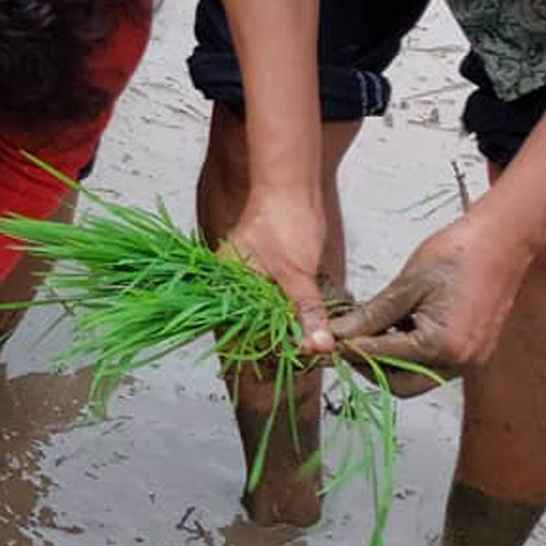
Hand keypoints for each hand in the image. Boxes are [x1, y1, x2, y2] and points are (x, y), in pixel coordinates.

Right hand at [219, 189, 332, 353]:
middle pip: (258, 323)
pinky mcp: (272, 269)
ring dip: (293, 324)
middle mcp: (235, 282)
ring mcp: (253, 275)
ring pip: (272, 311)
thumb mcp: (297, 275)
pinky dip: (297, 309)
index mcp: (226, 284)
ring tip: (316, 339)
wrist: (294, 184)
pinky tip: (313, 319)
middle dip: (283, 338)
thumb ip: (307, 313)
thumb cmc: (283, 221)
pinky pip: (282, 298)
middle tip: (312, 352)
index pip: (241, 327)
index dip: (267, 346)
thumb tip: (319, 347)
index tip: (296, 360)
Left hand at [329, 207, 535, 383]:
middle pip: (402, 384)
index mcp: (443, 347)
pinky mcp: (474, 351)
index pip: (383, 359)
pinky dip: (410, 352)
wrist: (502, 241)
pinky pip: (435, 364)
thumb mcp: (406, 286)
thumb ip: (372, 316)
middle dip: (370, 366)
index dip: (350, 350)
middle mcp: (461, 362)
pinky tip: (394, 329)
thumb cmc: (458, 255)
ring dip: (390, 361)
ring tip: (367, 332)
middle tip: (346, 343)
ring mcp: (471, 360)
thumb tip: (340, 334)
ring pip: (418, 376)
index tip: (327, 341)